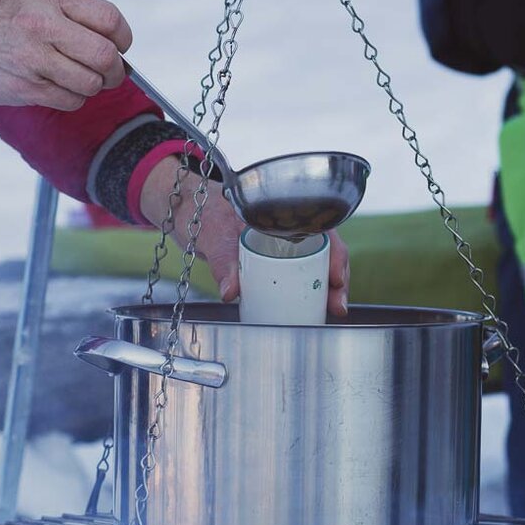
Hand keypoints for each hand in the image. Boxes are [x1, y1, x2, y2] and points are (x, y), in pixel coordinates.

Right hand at [0, 0, 131, 109]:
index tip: (120, 45)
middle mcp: (43, 24)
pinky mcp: (25, 88)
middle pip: (106, 56)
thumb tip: (110, 36)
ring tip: (78, 78)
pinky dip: (72, 98)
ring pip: (91, 83)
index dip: (122, 37)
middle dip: (115, 70)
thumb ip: (66, 9)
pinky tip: (58, 88)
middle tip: (111, 72)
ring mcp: (34, 58)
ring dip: (92, 86)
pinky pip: (70, 101)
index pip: (109, 18)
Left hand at [139, 157, 350, 315]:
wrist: (186, 214)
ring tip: (329, 312)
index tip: (336, 277)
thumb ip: (222, 259)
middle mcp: (287, 230)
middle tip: (337, 306)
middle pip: (325, 253)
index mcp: (282, 213)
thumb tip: (231, 292)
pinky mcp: (271, 264)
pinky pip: (295, 277)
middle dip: (337, 280)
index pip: (322, 230)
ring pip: (314, 267)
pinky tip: (311, 309)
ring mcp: (281, 247)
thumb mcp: (213, 232)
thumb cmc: (203, 213)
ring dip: (325, 290)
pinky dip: (306, 293)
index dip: (336, 254)